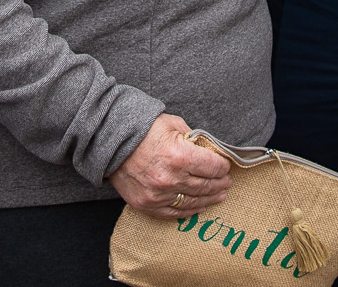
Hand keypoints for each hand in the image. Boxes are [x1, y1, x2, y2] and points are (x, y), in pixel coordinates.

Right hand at [110, 115, 232, 219]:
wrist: (111, 142)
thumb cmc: (143, 130)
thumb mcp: (173, 124)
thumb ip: (193, 138)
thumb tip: (209, 150)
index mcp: (180, 156)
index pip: (213, 167)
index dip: (223, 167)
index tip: (226, 166)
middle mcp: (171, 179)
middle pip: (206, 186)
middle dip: (220, 183)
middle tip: (226, 181)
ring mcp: (158, 195)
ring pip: (193, 202)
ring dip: (210, 198)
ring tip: (219, 195)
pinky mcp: (147, 205)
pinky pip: (174, 213)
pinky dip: (189, 210)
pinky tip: (199, 206)